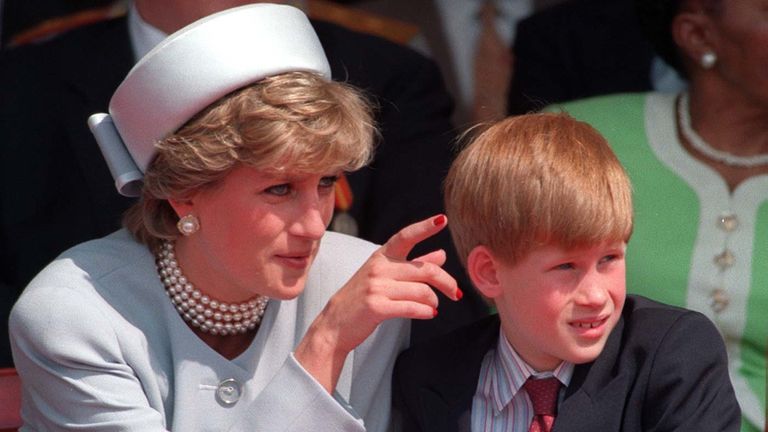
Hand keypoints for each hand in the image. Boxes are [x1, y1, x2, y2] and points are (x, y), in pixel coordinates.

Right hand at [295, 214, 461, 391]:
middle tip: (456, 293)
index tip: (442, 220)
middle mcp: (379, 268)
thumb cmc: (362, 298)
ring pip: (422, 290)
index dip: (425, 227)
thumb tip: (441, 254)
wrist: (335, 324)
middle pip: (425, 269)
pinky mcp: (377, 307)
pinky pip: (412, 308)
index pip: (406, 236)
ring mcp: (376, 287)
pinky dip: (426, 312)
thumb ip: (414, 264)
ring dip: (434, 301)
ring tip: (434, 306)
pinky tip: (429, 314)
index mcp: (381, 256)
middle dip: (446, 282)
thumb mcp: (384, 275)